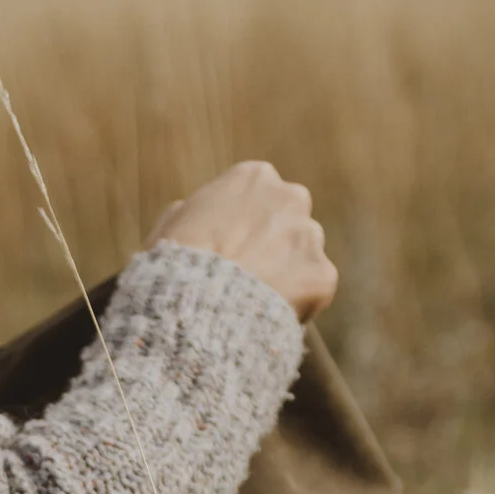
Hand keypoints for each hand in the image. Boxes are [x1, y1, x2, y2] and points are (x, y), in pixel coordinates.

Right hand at [148, 161, 337, 320]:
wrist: (197, 307)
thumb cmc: (176, 264)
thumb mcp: (171, 225)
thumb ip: (195, 212)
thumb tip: (196, 216)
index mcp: (254, 177)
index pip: (258, 194)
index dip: (243, 223)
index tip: (230, 245)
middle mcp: (291, 198)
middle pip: (288, 219)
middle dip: (274, 241)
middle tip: (249, 273)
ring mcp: (311, 236)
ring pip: (304, 254)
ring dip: (288, 272)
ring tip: (256, 300)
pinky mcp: (323, 275)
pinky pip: (314, 290)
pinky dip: (299, 303)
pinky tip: (269, 316)